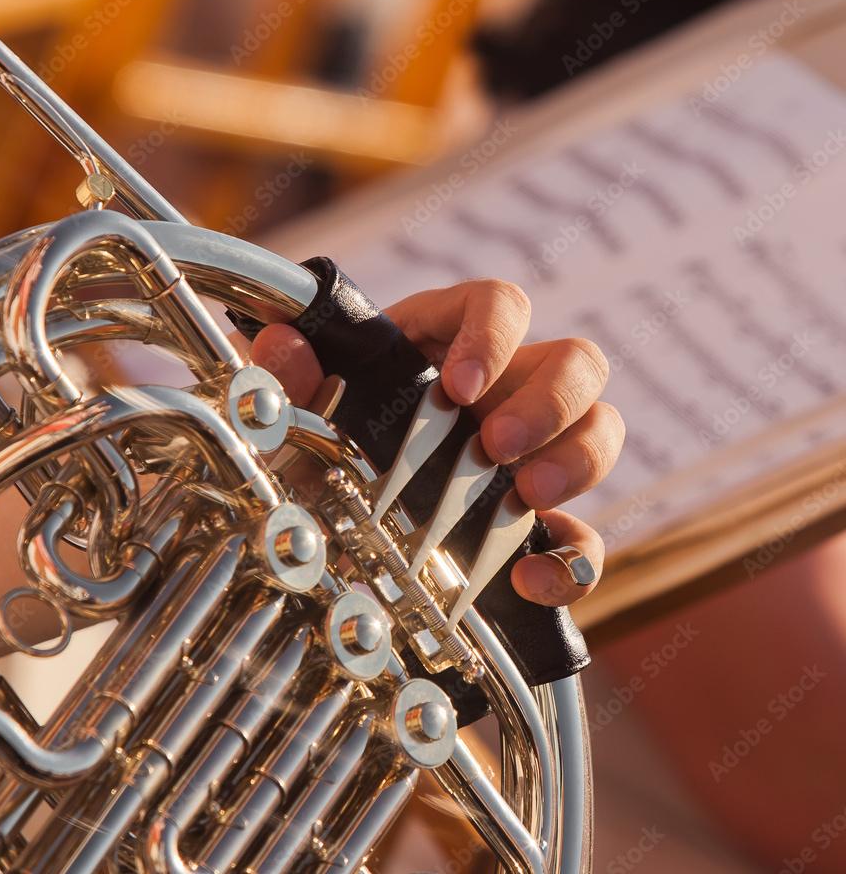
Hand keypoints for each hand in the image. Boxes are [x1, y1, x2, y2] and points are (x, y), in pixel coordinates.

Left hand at [249, 279, 623, 606]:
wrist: (328, 528)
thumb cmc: (319, 444)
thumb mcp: (299, 418)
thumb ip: (288, 378)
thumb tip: (278, 342)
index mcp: (446, 345)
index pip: (500, 303)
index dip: (494, 334)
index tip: (461, 385)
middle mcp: (504, 390)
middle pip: (577, 361)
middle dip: (550, 402)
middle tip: (497, 445)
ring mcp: (530, 455)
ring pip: (601, 430)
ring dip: (578, 460)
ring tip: (527, 496)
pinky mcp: (538, 526)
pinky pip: (586, 538)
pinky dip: (574, 560)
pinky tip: (530, 577)